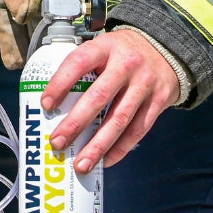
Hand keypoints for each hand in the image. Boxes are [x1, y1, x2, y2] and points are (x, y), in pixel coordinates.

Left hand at [41, 29, 179, 172]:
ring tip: (81, 164)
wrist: (167, 49)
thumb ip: (84, 67)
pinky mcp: (158, 102)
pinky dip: (120, 148)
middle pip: (99, 97)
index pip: (78, 63)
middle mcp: (126, 65)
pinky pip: (138, 130)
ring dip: (98, 145)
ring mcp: (144, 85)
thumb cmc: (122, 52)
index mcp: (105, 48)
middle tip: (58, 143)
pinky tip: (105, 161)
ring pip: (119, 120)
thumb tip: (54, 101)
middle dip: (76, 123)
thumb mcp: (103, 47)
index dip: (60, 83)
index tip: (45, 104)